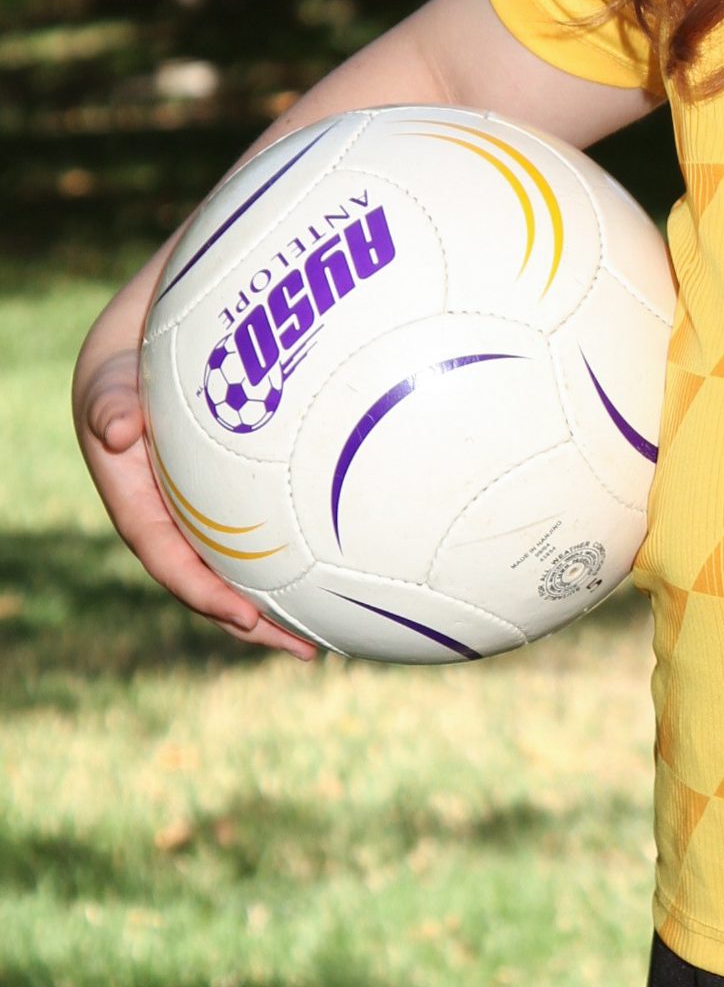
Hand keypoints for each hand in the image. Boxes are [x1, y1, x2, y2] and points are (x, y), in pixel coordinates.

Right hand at [73, 284, 317, 661]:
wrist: (148, 337)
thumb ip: (111, 402)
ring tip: (336, 632)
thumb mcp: (113, 376)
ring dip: (284, 601)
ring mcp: (204, 510)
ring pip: (246, 566)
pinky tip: (351, 567)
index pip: (169, 559)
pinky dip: (301, 554)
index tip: (245, 618)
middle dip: (257, 621)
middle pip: (214, 581)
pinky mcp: (237, 494)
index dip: (203, 593)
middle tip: (307, 649)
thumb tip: (116, 430)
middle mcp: (172, 517)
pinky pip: (271, 530)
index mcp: (137, 502)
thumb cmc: (129, 358)